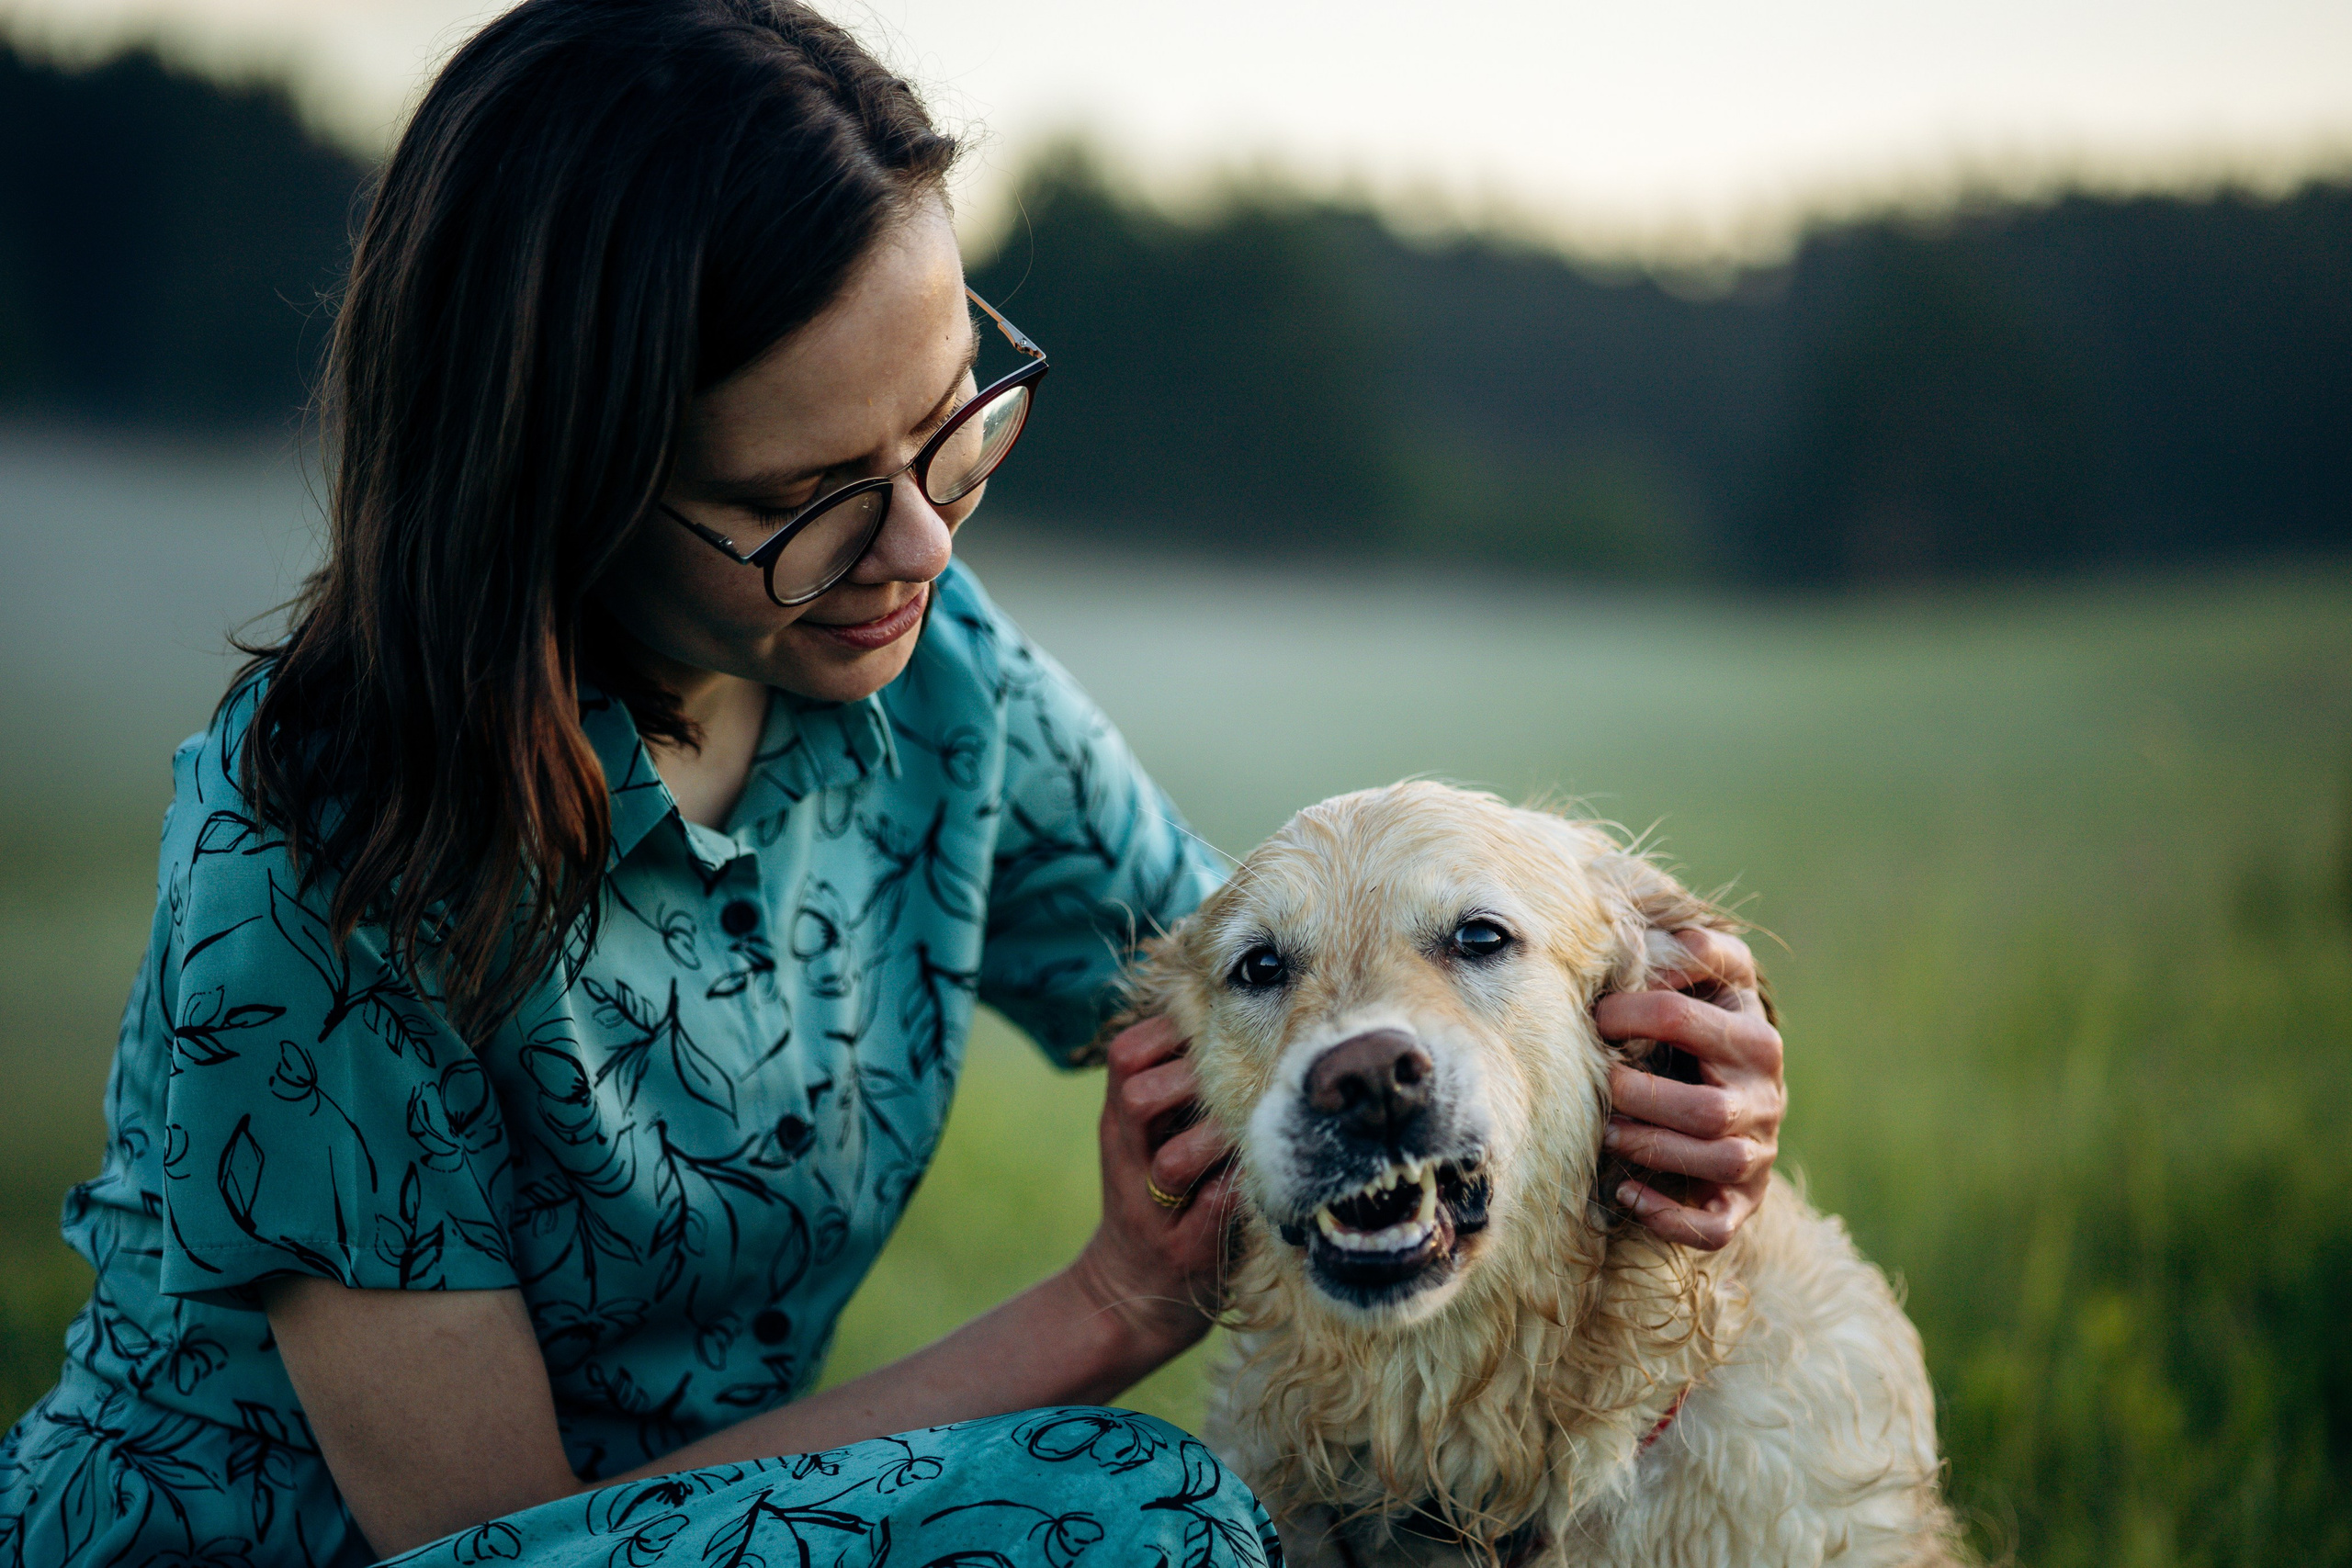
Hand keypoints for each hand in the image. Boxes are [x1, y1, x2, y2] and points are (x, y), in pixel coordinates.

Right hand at [1066, 1015, 1238, 1364]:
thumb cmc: (1163, 1198)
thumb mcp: (1150, 1136)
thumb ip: (1177, 1083)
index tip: (1216, 1035)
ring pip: (1173, 1160)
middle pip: (1139, 1094)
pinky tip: (1261, 1181)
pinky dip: (1239, 1192)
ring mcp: (1152, 1210)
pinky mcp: (1184, 1252)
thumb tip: (1236, 1011)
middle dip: (1194, 1081)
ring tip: (1247, 1136)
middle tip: (1234, 1085)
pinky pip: (1213, 1211)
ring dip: (1218, 1142)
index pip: (1128, 1052)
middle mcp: (1127, 1159)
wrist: (1129, 1295)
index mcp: (1121, 1121)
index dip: (1174, 1033)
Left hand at [1595, 928, 1784, 1250]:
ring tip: (1606, 1133)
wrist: (1740, 1092)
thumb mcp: (1713, 978)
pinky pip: (1714, 1226)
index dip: (1625, 1014)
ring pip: (1714, 1162)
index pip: (1679, 1017)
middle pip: (1706, 1108)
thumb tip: (1645, 935)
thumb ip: (1694, 949)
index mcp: (1752, 1035)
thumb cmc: (1704, 1027)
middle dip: (1639, 1096)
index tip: (1595, 1016)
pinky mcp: (1740, 1201)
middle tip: (1599, 1085)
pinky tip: (1627, 1192)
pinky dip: (1669, 1216)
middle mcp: (1764, 1097)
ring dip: (1650, 1149)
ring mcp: (1756, 1153)